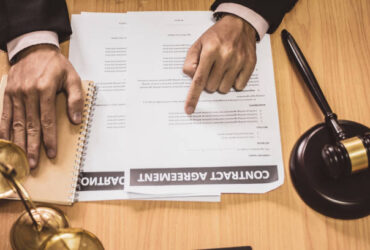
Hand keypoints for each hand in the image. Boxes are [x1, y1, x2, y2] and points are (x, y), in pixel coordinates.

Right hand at [0, 44, 83, 167]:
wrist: (34, 48)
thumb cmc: (56, 65)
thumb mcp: (72, 78)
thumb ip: (75, 99)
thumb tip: (76, 120)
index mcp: (45, 90)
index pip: (47, 121)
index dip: (49, 139)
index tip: (51, 154)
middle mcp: (28, 93)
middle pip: (31, 126)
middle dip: (32, 147)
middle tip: (33, 164)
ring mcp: (15, 94)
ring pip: (17, 123)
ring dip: (18, 142)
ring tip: (20, 158)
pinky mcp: (7, 93)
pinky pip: (4, 115)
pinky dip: (3, 129)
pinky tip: (4, 142)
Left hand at [183, 14, 256, 113]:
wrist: (240, 23)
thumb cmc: (217, 35)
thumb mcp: (198, 44)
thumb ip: (190, 61)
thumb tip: (192, 77)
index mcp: (210, 50)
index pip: (199, 79)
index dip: (193, 97)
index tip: (189, 110)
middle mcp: (225, 56)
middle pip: (211, 87)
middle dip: (209, 82)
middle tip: (212, 71)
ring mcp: (239, 61)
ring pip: (224, 89)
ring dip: (221, 83)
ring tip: (223, 69)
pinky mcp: (250, 64)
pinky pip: (239, 86)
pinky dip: (234, 82)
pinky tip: (233, 71)